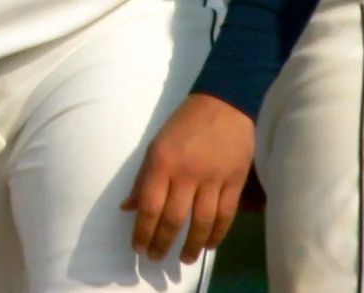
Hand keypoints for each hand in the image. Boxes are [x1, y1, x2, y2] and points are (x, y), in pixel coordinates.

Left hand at [122, 92, 253, 264]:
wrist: (224, 104)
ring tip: (184, 259)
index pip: (149, 206)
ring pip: (201, 222)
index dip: (143, 231)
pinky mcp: (235, 181)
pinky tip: (209, 245)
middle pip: (174, 219)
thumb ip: (143, 177)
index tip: (138, 248)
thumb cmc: (184, 123)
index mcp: (162, 162)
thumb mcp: (156, 144)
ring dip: (192, 245)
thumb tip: (128, 207)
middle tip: (156, 258)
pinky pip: (226, 215)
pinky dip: (217, 234)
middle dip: (163, 243)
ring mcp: (213, 179)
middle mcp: (186, 173)